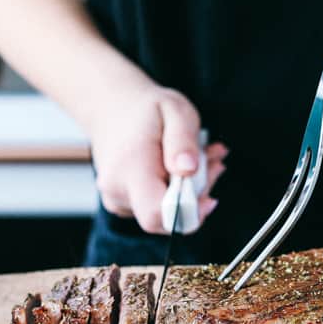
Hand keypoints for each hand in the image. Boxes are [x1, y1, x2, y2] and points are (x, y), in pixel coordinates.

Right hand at [89, 84, 227, 233]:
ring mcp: (117, 200)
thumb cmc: (145, 108)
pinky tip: (184, 166)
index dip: (188, 214)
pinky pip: (156, 207)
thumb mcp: (175, 110)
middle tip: (213, 159)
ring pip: (165, 213)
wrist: (109, 106)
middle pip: (167, 217)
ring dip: (191, 189)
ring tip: (202, 156)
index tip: (210, 198)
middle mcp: (117, 190)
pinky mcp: (122, 203)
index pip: (157, 214)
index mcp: (130, 168)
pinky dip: (176, 190)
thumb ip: (182, 140)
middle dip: (197, 194)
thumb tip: (188, 170)